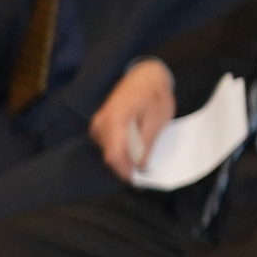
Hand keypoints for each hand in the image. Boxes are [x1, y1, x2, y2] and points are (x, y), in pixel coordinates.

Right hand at [91, 59, 175, 182]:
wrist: (146, 75)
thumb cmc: (155, 94)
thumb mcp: (158, 119)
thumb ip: (147, 143)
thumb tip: (140, 165)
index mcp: (116, 119)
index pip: (114, 154)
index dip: (123, 171)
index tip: (134, 181)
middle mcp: (101, 122)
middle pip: (109, 154)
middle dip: (124, 166)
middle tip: (141, 173)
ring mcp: (98, 122)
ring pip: (107, 150)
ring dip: (122, 157)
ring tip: (140, 158)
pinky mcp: (99, 123)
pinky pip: (107, 143)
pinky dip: (119, 149)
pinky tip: (133, 148)